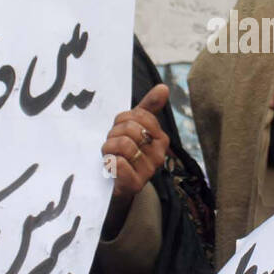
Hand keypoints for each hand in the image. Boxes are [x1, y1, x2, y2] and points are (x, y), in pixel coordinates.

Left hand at [102, 85, 170, 202]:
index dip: (122, 120)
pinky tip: (111, 167)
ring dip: (109, 149)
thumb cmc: (125, 152)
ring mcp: (148, 171)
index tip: (120, 131)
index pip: (138, 115)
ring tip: (111, 156)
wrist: (115, 186)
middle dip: (114, 134)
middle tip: (113, 145)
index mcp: (161, 138)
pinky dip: (109, 163)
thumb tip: (164, 87)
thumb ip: (149, 107)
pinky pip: (120, 163)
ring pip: (124, 145)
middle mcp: (159, 155)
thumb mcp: (134, 127)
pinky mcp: (135, 184)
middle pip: (130, 128)